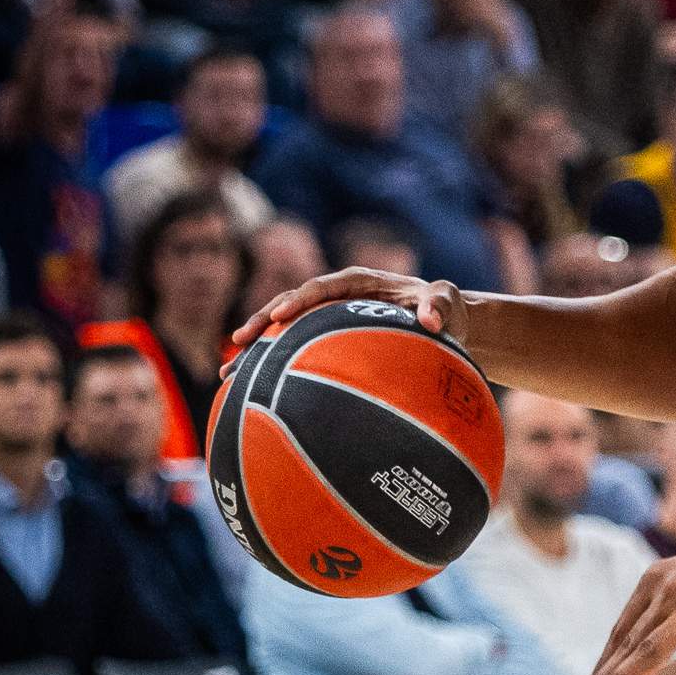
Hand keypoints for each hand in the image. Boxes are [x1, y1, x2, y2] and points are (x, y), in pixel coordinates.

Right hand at [227, 265, 462, 360]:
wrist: (443, 322)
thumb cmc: (444, 309)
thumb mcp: (446, 302)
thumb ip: (439, 306)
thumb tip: (430, 320)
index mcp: (357, 282)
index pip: (321, 288)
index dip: (299, 300)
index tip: (281, 315)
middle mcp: (336, 297)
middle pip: (291, 306)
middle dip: (262, 323)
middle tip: (239, 344)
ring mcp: (329, 319)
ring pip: (286, 332)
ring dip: (258, 351)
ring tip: (228, 374)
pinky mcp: (328, 340)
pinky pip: (296, 352)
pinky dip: (275, 368)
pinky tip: (253, 391)